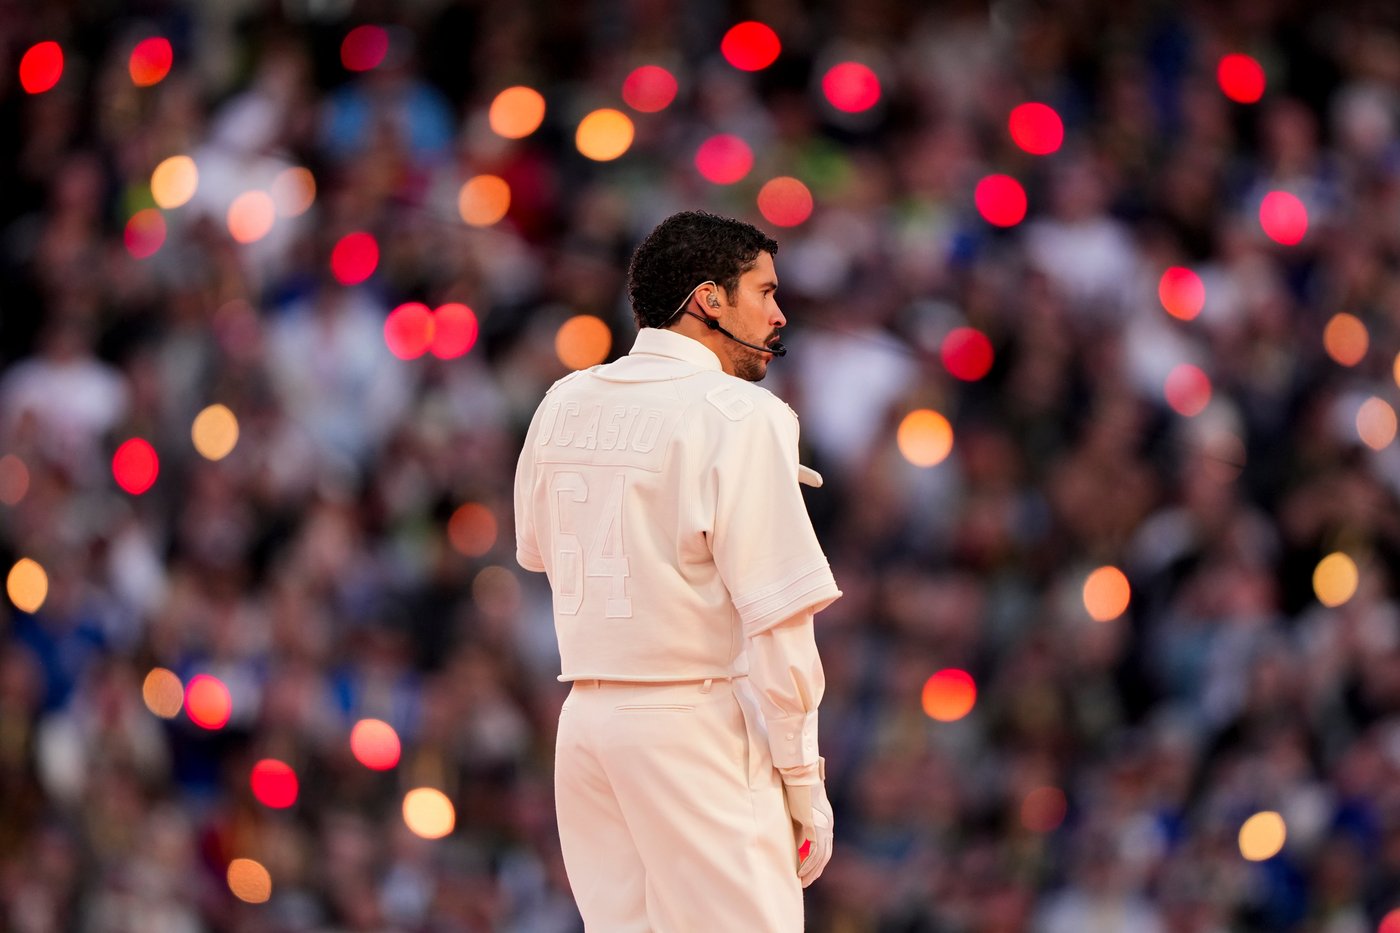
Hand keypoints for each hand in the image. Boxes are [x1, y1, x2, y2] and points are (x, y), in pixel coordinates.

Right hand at [782, 762, 832, 886]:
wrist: (800, 773)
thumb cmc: (797, 785)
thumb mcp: (800, 806)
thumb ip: (800, 820)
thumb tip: (795, 833)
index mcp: (826, 819)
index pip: (825, 845)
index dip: (818, 860)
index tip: (810, 870)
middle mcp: (828, 824)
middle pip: (826, 854)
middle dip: (816, 869)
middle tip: (807, 881)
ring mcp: (823, 825)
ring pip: (821, 857)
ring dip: (811, 871)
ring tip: (802, 881)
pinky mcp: (815, 826)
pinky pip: (813, 852)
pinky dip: (808, 864)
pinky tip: (800, 872)